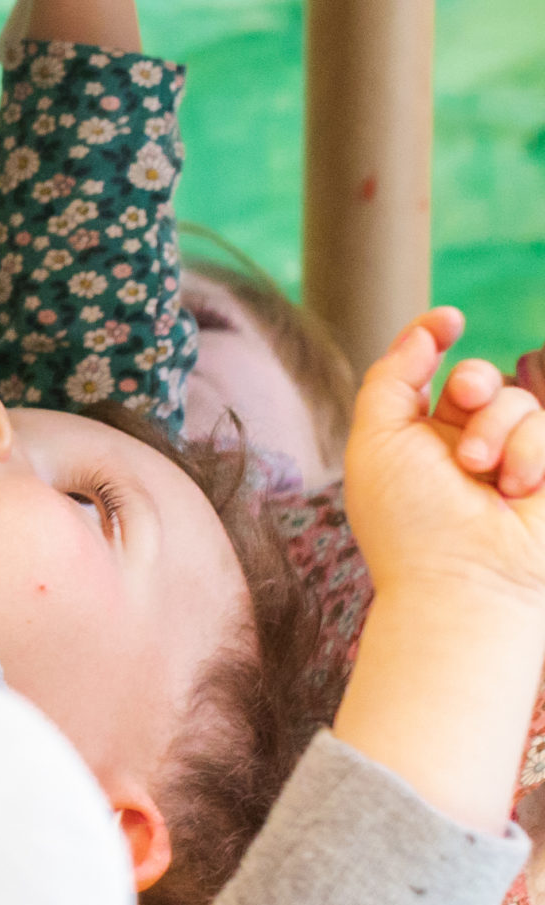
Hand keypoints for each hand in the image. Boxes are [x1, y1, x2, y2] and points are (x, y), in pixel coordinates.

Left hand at [345, 310, 544, 611]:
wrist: (464, 584)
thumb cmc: (407, 518)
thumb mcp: (376, 439)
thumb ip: (391, 378)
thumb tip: (425, 332)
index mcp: (413, 438)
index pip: (426, 374)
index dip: (434, 337)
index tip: (449, 320)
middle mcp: (462, 447)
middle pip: (478, 378)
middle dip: (475, 381)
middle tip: (467, 399)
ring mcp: (510, 462)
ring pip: (515, 400)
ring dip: (496, 428)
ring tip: (482, 473)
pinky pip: (544, 426)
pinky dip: (528, 452)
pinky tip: (515, 489)